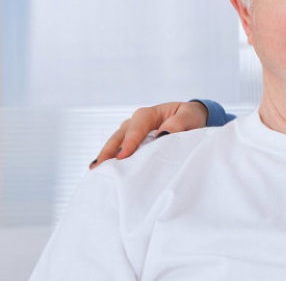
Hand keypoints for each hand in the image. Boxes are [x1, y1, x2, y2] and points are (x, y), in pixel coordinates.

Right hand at [90, 101, 207, 168]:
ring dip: (106, 156)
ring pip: (115, 142)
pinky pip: (119, 149)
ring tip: (96, 170)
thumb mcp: (190, 117)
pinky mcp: (131, 142)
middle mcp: (136, 122)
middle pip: (119, 135)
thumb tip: (163, 134)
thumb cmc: (189, 117)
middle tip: (98, 166)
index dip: (129, 142)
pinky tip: (103, 170)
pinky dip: (111, 159)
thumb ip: (179, 124)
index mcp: (149, 114)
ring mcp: (131, 132)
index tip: (123, 156)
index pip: (136, 127)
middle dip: (108, 150)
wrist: (190, 118)